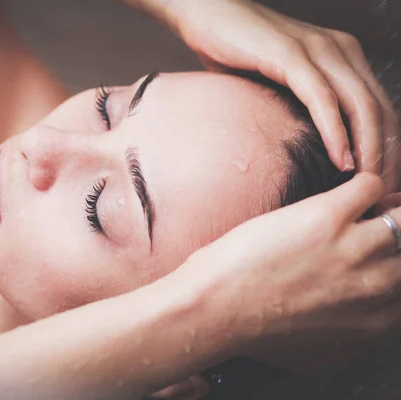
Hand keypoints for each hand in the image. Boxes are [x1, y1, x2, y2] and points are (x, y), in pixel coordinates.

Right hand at [135, 0, 399, 190]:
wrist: (207, 13)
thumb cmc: (237, 52)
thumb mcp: (278, 82)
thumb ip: (299, 105)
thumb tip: (304, 145)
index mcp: (342, 57)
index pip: (379, 109)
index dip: (386, 149)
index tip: (379, 185)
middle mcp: (340, 51)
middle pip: (379, 111)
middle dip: (384, 157)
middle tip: (379, 194)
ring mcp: (318, 50)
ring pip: (359, 106)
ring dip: (368, 149)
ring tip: (366, 184)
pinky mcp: (291, 56)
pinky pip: (322, 99)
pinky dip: (335, 131)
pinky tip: (340, 158)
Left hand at [177, 173, 400, 369]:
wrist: (218, 309)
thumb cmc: (254, 332)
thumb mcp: (314, 353)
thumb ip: (348, 338)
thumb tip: (357, 323)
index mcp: (377, 319)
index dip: (392, 262)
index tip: (376, 253)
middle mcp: (379, 284)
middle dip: (393, 234)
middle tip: (367, 227)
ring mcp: (357, 248)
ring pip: (400, 215)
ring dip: (382, 208)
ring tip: (354, 211)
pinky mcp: (329, 217)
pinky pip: (368, 186)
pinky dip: (360, 186)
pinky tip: (339, 195)